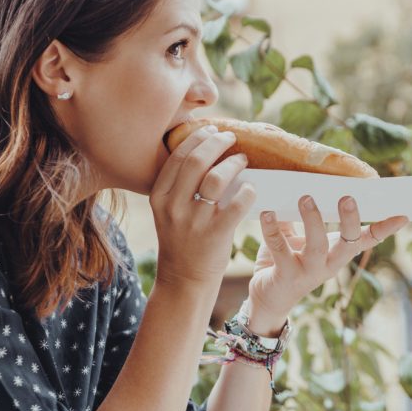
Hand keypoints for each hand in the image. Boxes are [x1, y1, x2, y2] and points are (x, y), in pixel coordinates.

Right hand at [150, 125, 255, 287]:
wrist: (184, 281)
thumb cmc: (181, 240)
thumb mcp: (168, 211)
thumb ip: (179, 185)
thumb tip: (205, 150)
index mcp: (159, 197)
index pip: (178, 156)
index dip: (198, 138)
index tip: (212, 130)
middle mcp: (173, 206)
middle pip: (197, 160)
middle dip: (217, 142)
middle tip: (230, 138)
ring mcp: (194, 221)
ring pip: (217, 178)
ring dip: (234, 163)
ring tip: (243, 160)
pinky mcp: (215, 234)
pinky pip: (237, 203)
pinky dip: (248, 190)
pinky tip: (252, 187)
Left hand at [246, 195, 407, 331]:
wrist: (268, 300)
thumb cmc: (286, 261)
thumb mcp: (298, 237)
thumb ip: (300, 216)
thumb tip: (301, 183)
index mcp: (337, 251)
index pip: (368, 240)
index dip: (386, 228)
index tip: (403, 214)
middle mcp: (329, 263)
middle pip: (348, 243)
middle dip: (350, 220)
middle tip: (347, 197)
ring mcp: (309, 272)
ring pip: (317, 246)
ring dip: (312, 221)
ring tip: (306, 198)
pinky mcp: (286, 277)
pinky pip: (280, 250)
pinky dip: (273, 230)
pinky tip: (267, 213)